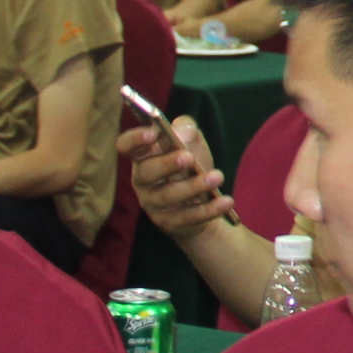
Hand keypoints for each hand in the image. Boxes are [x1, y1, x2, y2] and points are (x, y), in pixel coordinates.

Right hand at [118, 115, 233, 236]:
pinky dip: (209, 209)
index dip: (135, 139)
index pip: (126, 146)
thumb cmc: (192, 165)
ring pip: (169, 196)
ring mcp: (154, 204)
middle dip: (167, 164)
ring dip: (194, 186)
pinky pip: (188, 216)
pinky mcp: (170, 223)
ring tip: (217, 177)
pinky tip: (226, 200)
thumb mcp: (192, 142)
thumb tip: (182, 133)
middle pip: (146, 172)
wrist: (206, 200)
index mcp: (143, 156)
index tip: (152, 132)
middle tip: (188, 157)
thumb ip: (186, 129)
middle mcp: (143, 181)